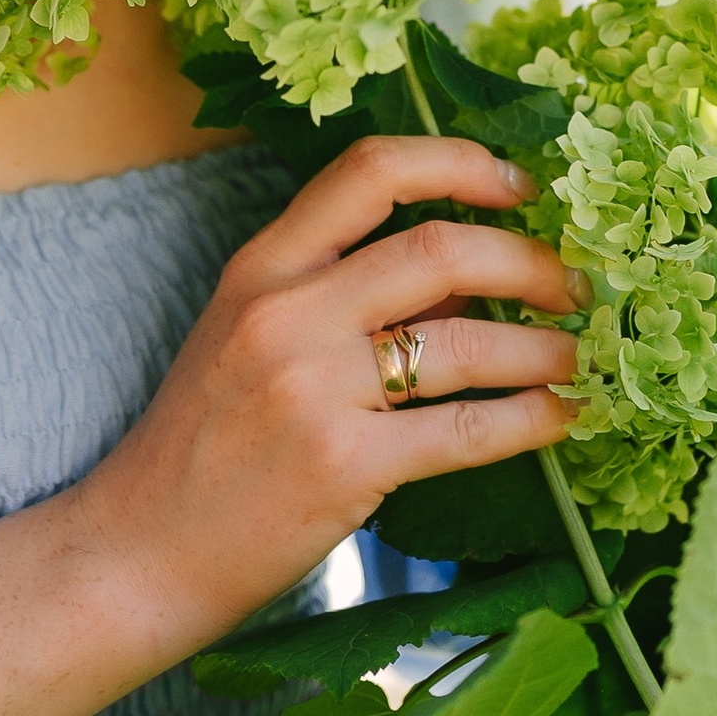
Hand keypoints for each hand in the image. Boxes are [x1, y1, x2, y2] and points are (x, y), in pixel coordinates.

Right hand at [74, 134, 580, 658]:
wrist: (136, 552)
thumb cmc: (198, 449)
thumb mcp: (248, 342)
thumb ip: (343, 298)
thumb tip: (470, 278)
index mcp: (260, 267)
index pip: (369, 171)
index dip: (459, 163)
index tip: (517, 185)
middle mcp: (285, 313)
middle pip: (439, 247)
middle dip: (529, 260)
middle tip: (574, 285)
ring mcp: (313, 389)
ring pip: (465, 339)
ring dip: (544, 346)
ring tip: (580, 356)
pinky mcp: (344, 466)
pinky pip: (466, 429)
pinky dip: (532, 419)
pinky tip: (562, 418)